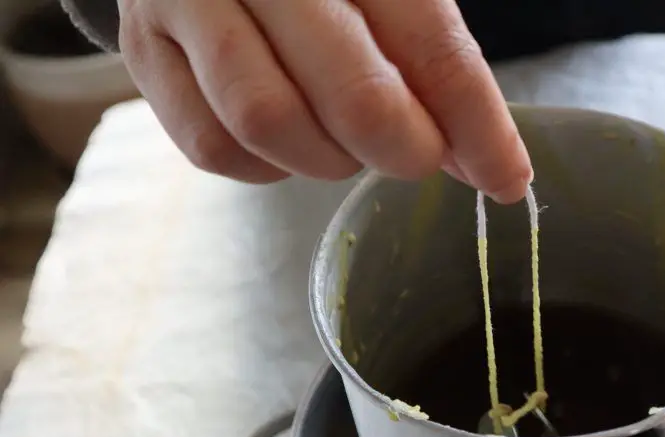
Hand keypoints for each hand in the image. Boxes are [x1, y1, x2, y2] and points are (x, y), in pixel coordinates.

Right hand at [116, 0, 532, 201]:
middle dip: (403, 149)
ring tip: (348, 145)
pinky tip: (288, 143)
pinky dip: (265, 167)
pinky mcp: (145, 54)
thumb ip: (433, 64)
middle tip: (419, 159)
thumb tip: (487, 164)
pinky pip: (212, 147)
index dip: (476, 124)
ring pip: (269, 123)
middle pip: (352, 94)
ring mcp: (189, 4)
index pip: (430, 42)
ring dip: (329, 161)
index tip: (507, 178)